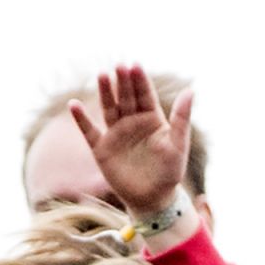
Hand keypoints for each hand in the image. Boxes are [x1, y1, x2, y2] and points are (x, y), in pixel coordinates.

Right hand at [66, 65, 196, 220]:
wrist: (153, 199)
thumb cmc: (169, 172)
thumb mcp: (178, 145)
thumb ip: (181, 118)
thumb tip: (191, 90)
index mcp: (152, 119)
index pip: (145, 95)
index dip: (140, 81)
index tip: (135, 66)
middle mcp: (132, 122)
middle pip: (126, 97)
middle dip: (122, 82)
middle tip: (119, 66)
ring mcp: (116, 134)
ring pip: (109, 108)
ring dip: (104, 92)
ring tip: (102, 75)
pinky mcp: (102, 148)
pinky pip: (89, 131)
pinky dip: (81, 119)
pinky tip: (73, 105)